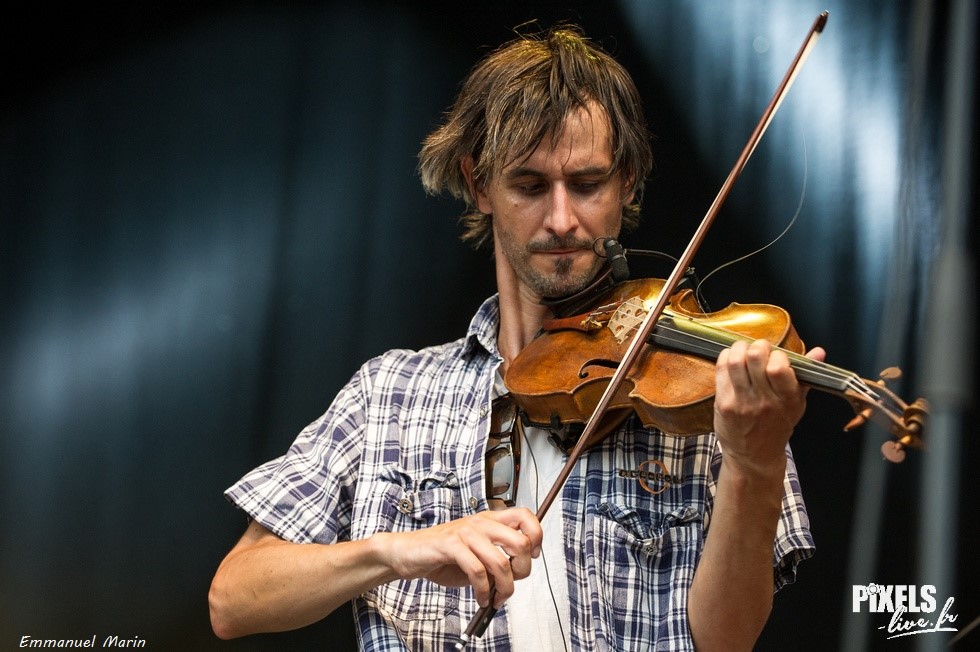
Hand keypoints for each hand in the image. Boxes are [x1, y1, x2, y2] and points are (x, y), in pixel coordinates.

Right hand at [379, 507, 541, 608]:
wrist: (408, 553)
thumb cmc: (443, 554)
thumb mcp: (476, 553)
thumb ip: (497, 557)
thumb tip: (519, 573)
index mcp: (489, 520)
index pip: (525, 516)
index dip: (536, 536)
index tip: (532, 556)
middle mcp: (480, 523)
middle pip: (521, 542)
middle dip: (523, 570)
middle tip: (513, 583)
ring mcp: (466, 532)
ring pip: (501, 561)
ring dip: (504, 588)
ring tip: (496, 598)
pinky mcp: (451, 545)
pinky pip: (477, 572)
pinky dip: (483, 591)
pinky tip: (481, 597)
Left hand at [713, 339, 825, 477]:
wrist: (754, 456)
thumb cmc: (777, 426)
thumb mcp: (797, 404)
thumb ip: (807, 376)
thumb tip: (818, 351)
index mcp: (787, 400)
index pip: (779, 367)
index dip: (777, 354)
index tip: (776, 356)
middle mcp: (764, 401)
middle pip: (755, 358)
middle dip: (758, 346)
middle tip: (759, 349)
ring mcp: (741, 402)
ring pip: (735, 361)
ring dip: (739, 348)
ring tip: (744, 351)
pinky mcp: (723, 403)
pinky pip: (721, 370)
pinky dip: (725, 357)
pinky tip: (731, 359)